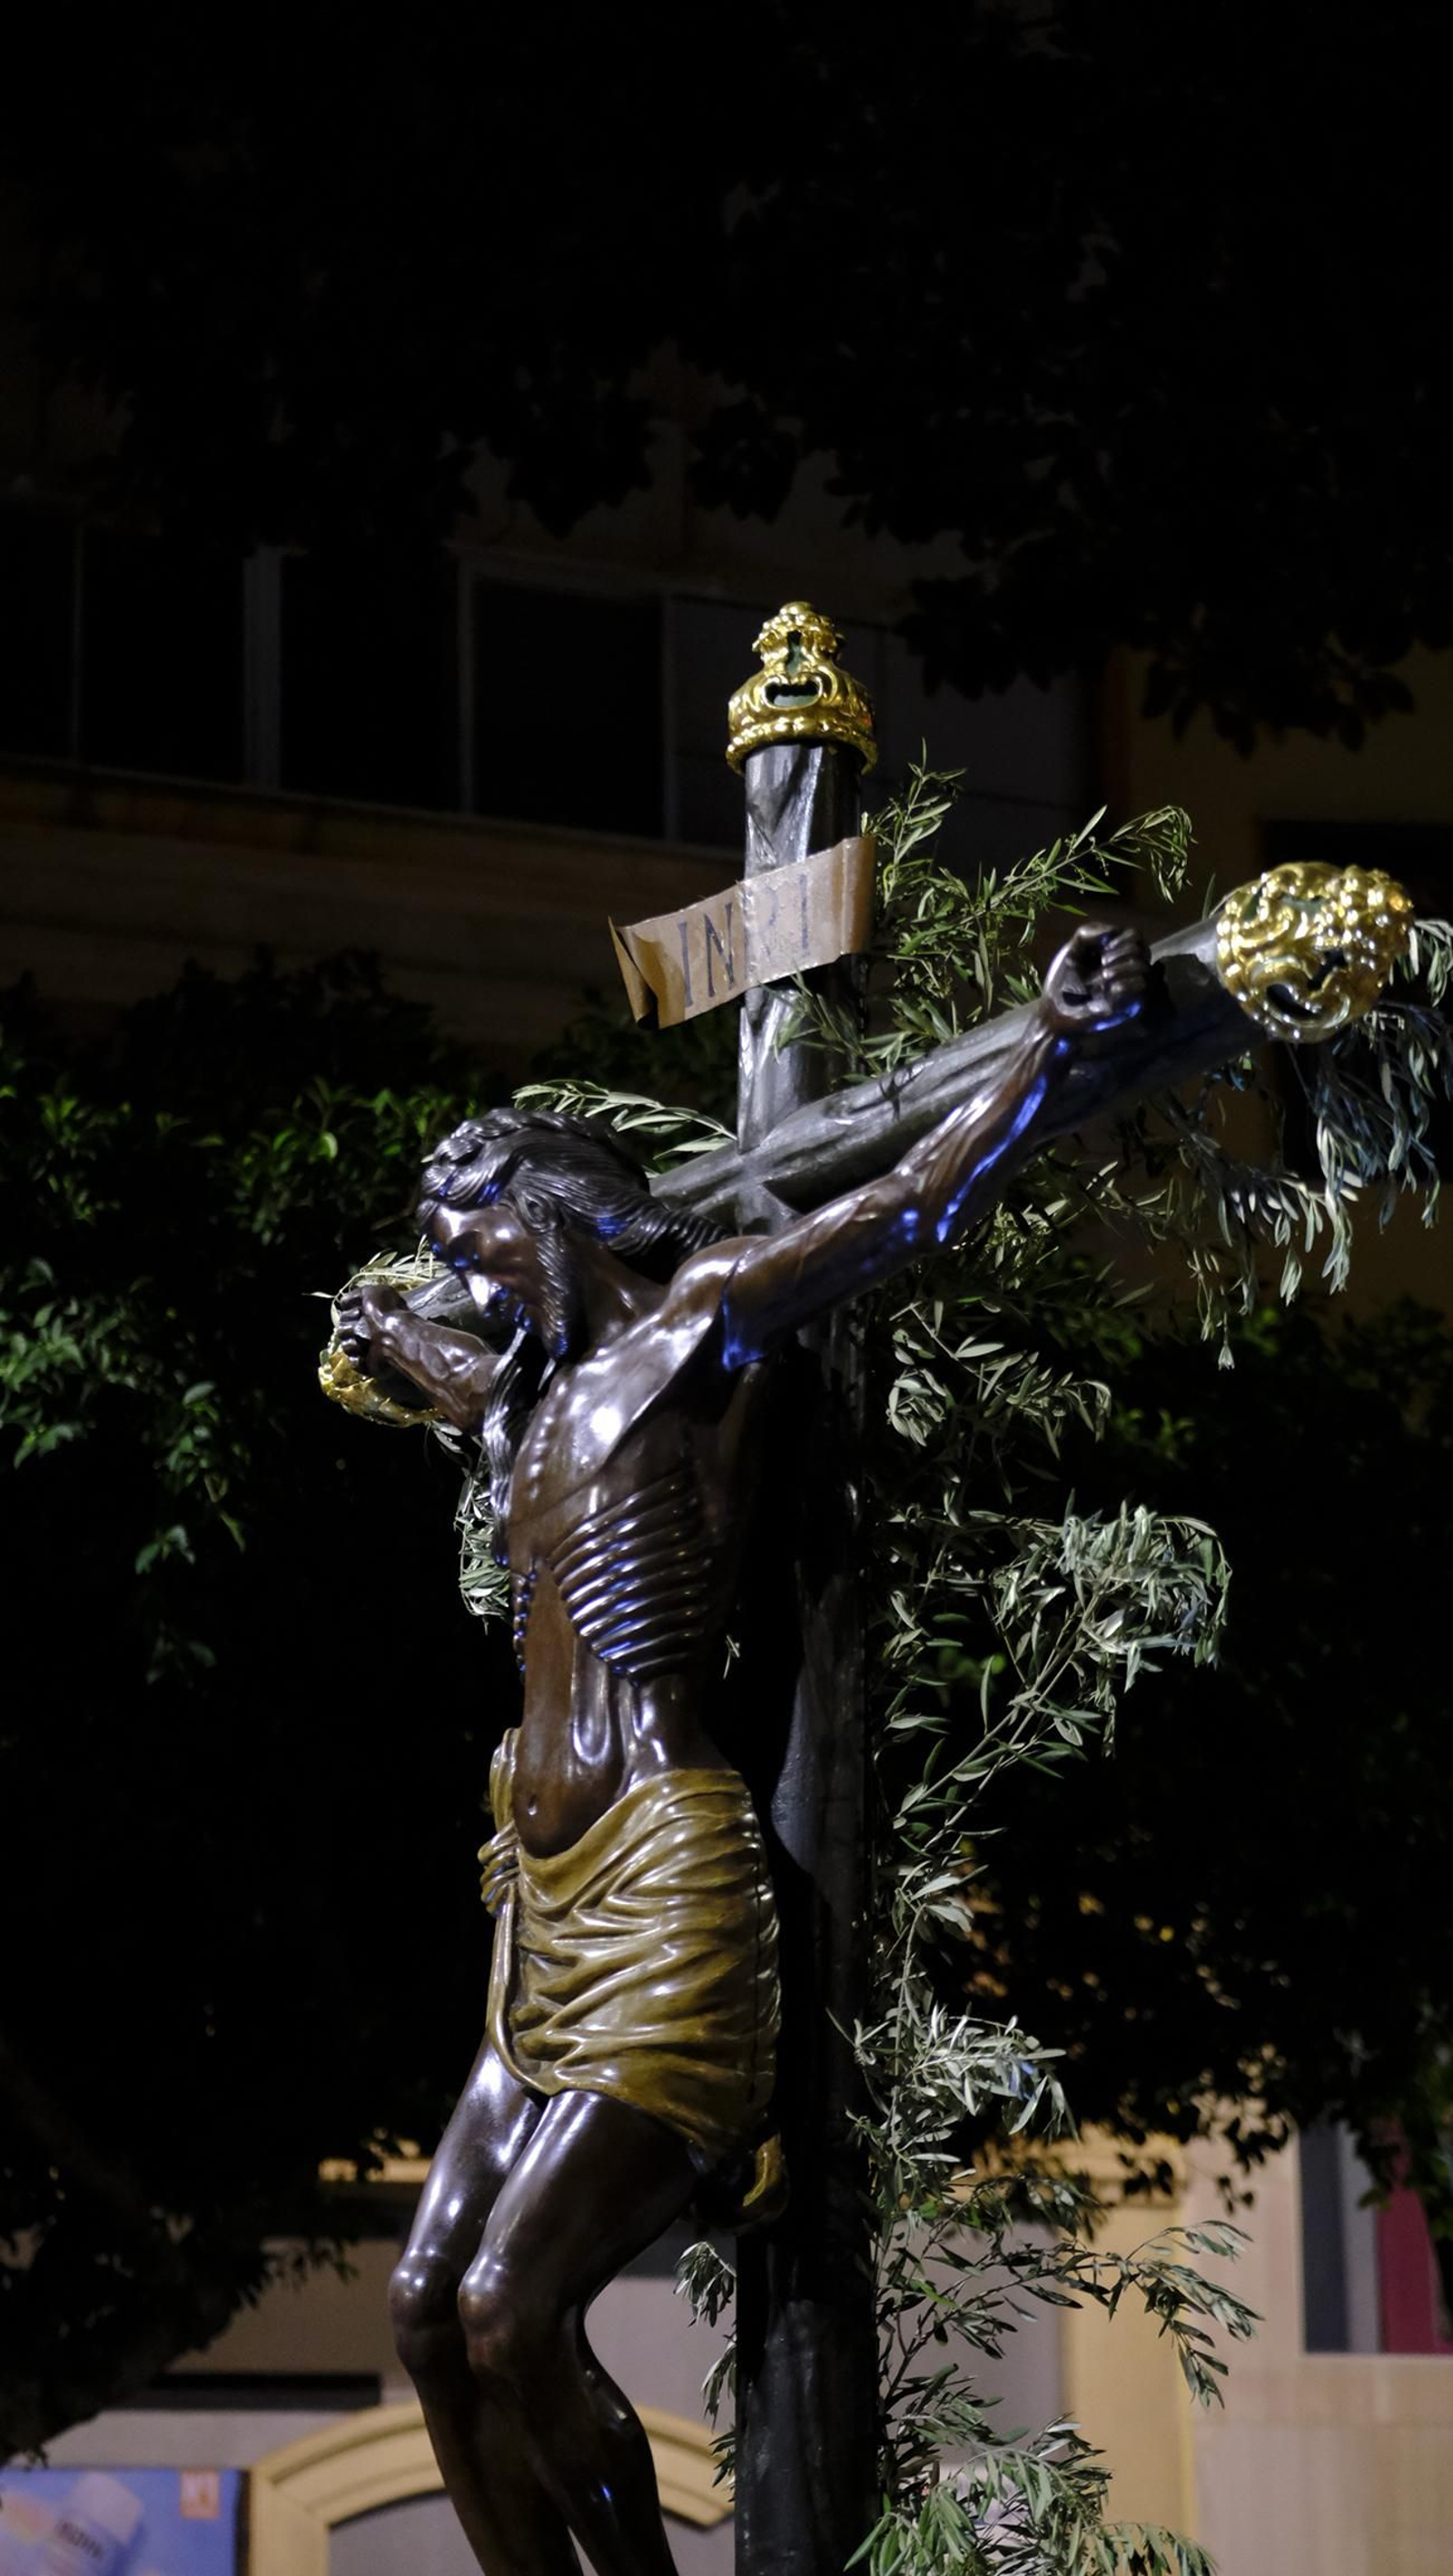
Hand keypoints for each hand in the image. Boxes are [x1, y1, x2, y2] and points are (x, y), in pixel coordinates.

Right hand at [334, 1279, 401, 1370]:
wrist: (396, 1335)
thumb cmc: (387, 1311)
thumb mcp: (374, 1292)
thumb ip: (358, 1294)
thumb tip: (344, 1303)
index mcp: (368, 1316)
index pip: (344, 1316)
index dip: (348, 1314)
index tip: (358, 1312)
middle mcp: (367, 1332)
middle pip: (341, 1331)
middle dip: (348, 1328)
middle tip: (360, 1327)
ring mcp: (367, 1349)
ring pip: (345, 1346)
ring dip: (352, 1343)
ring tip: (366, 1341)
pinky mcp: (368, 1365)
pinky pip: (353, 1363)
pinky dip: (357, 1359)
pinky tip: (365, 1354)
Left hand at [1038, 925, 1148, 1043]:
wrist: (1055, 1012)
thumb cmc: (1063, 983)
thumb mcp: (1072, 950)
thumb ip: (1089, 932)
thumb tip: (1115, 930)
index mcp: (1117, 953)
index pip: (1135, 935)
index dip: (1118, 939)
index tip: (1100, 952)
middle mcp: (1128, 969)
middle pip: (1141, 948)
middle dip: (1117, 954)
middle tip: (1100, 968)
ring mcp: (1131, 988)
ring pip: (1142, 966)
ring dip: (1118, 970)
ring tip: (1101, 981)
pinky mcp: (1131, 1006)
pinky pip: (1140, 985)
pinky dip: (1122, 985)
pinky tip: (1107, 992)